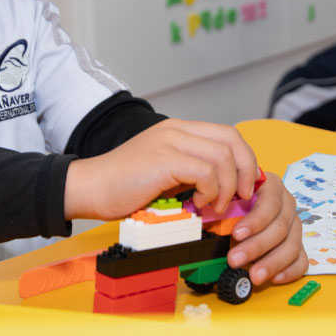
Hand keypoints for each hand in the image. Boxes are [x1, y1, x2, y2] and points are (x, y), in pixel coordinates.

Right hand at [63, 119, 258, 221]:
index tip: (246, 185)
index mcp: (178, 130)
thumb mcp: (165, 173)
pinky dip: (210, 192)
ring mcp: (170, 141)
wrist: (89, 188)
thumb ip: (191, 172)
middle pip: (232, 140)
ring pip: (223, 157)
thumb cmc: (123, 187)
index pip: (228, 134)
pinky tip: (197, 204)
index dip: (245, 159)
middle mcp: (176, 130)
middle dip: (246, 170)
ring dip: (227, 187)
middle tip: (242, 196)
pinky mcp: (164, 159)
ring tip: (213, 205)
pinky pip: (206, 173)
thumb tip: (226, 188)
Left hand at [227, 172, 306, 285]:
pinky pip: (301, 259)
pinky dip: (289, 271)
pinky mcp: (298, 244)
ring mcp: (294, 225)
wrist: (241, 205)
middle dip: (257, 246)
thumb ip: (223, 205)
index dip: (255, 220)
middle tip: (235, 260)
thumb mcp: (226, 196)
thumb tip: (208, 222)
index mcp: (272, 186)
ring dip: (272, 263)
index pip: (270, 202)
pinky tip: (274, 278)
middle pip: (280, 227)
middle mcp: (287, 204)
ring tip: (254, 276)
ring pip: (292, 245)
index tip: (236, 234)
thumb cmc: (233, 199)